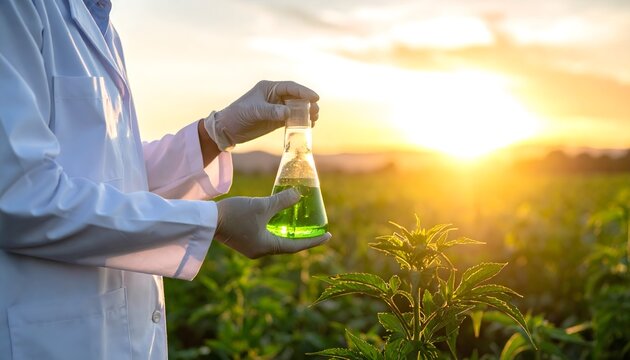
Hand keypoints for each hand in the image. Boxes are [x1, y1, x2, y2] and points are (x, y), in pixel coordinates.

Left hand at [204, 80, 319, 150]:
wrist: (228, 129)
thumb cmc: (238, 115)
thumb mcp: (254, 111)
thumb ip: (272, 111)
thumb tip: (289, 112)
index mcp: (269, 88)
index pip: (291, 87)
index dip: (304, 92)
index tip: (315, 98)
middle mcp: (274, 96)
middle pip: (296, 98)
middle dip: (308, 103)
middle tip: (316, 112)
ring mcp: (276, 108)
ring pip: (296, 108)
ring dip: (306, 113)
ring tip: (315, 120)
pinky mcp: (276, 120)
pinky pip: (292, 119)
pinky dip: (300, 122)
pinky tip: (308, 126)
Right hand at [214, 189, 330, 257]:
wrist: (206, 219)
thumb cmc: (235, 214)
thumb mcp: (262, 206)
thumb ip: (281, 201)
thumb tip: (298, 195)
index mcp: (267, 247)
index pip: (296, 246)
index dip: (314, 241)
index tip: (328, 236)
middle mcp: (260, 251)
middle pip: (287, 245)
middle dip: (302, 237)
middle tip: (315, 228)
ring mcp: (251, 247)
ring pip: (276, 240)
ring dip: (288, 232)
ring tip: (300, 223)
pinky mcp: (243, 240)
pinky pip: (266, 236)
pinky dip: (276, 229)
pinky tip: (279, 218)